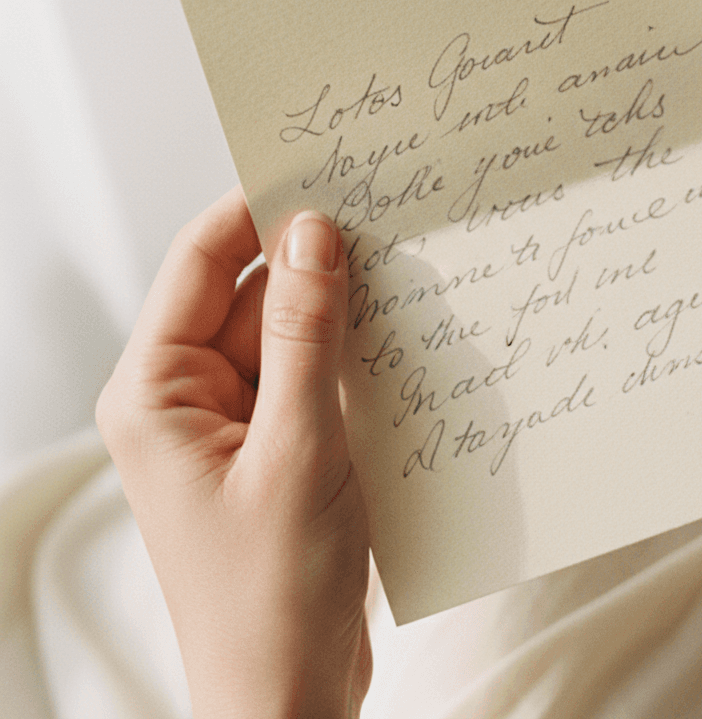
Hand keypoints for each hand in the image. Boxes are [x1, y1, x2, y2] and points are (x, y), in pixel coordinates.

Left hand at [96, 188, 370, 717]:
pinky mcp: (279, 443)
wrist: (289, 697)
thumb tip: (313, 233)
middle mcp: (189, 396)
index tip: (322, 172)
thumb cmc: (270, 593)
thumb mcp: (297, 449)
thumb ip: (305, 335)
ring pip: (292, 332)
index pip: (202, 262)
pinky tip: (402, 341)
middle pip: (254, 293)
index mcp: (156, 391)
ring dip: (344, 311)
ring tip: (408, 277)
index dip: (258, 209)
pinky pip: (314, 374)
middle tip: (390, 220)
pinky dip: (353, 356)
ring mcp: (236, 421)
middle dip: (318, 262)